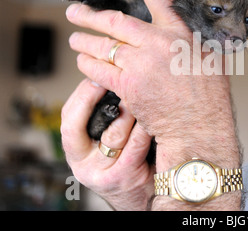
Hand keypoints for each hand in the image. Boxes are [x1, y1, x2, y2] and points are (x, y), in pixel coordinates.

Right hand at [61, 79, 153, 209]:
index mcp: (75, 151)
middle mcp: (83, 164)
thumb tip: (112, 79)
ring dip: (128, 111)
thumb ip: (104, 120)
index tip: (96, 76)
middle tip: (117, 82)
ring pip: (113, 134)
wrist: (141, 197)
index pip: (67, 119)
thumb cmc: (127, 163)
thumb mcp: (106, 144)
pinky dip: (144, 127)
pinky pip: (135, 145)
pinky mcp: (123, 178)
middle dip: (96, 99)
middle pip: (80, 126)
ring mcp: (102, 173)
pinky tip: (152, 117)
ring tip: (140, 95)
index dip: (81, 96)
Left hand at [65, 0, 240, 209]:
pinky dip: (87, 63)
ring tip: (75, 38)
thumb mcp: (210, 57)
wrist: (200, 127)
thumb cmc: (209, 96)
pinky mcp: (127, 87)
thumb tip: (180, 29)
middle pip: (115, 20)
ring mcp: (140, 65)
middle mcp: (157, 44)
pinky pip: (98, 70)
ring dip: (84, 41)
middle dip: (90, 16)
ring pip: (102, 45)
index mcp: (179, 33)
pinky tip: (83, 61)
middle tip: (75, 12)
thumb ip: (191, 39)